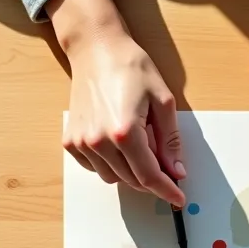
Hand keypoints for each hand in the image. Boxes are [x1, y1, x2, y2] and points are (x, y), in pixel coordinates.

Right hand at [48, 0, 185, 205]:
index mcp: (125, 132)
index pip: (149, 175)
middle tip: (164, 164)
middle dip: (151, 178)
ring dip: (130, 172)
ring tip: (139, 145)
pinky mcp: (70, 141)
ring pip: (112, 177)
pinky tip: (117, 144)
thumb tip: (176, 171)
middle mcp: (99, 142)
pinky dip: (110, 164)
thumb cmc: (131, 67)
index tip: (178, 198)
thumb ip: (170, 141)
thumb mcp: (163, 101)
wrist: (96, 50)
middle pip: (132, 180)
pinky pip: (95, 168)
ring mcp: (81, 143)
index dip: (167, 190)